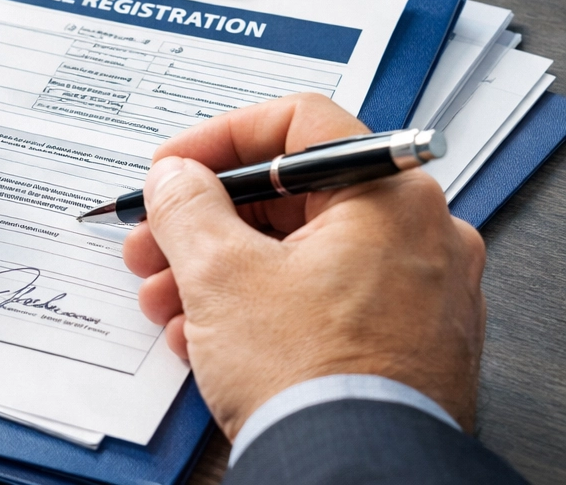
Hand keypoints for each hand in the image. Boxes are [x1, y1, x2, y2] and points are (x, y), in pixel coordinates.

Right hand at [122, 93, 486, 439]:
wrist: (352, 483)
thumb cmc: (310, 380)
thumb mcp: (220, 273)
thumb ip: (187, 204)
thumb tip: (176, 178)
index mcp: (391, 197)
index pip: (298, 124)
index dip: (220, 138)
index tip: (175, 165)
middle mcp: (418, 236)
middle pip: (289, 198)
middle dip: (204, 222)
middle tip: (155, 238)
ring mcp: (415, 294)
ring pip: (296, 254)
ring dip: (217, 270)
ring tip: (166, 298)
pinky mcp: (402, 344)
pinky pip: (317, 301)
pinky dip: (257, 308)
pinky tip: (202, 335)